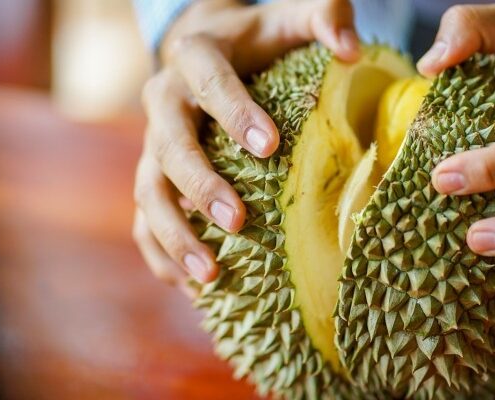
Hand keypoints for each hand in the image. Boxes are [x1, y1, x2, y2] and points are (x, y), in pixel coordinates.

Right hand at [133, 0, 359, 289]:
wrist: (206, 50)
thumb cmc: (258, 39)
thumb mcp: (289, 16)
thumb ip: (324, 17)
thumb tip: (353, 52)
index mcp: (194, 57)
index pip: (209, 83)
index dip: (234, 113)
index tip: (270, 147)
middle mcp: (163, 101)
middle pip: (168, 145)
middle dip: (199, 185)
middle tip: (237, 221)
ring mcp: (150, 142)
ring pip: (147, 190)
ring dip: (174, 233)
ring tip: (210, 274)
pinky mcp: (151, 174)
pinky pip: (142, 217)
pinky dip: (159, 251)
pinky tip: (187, 284)